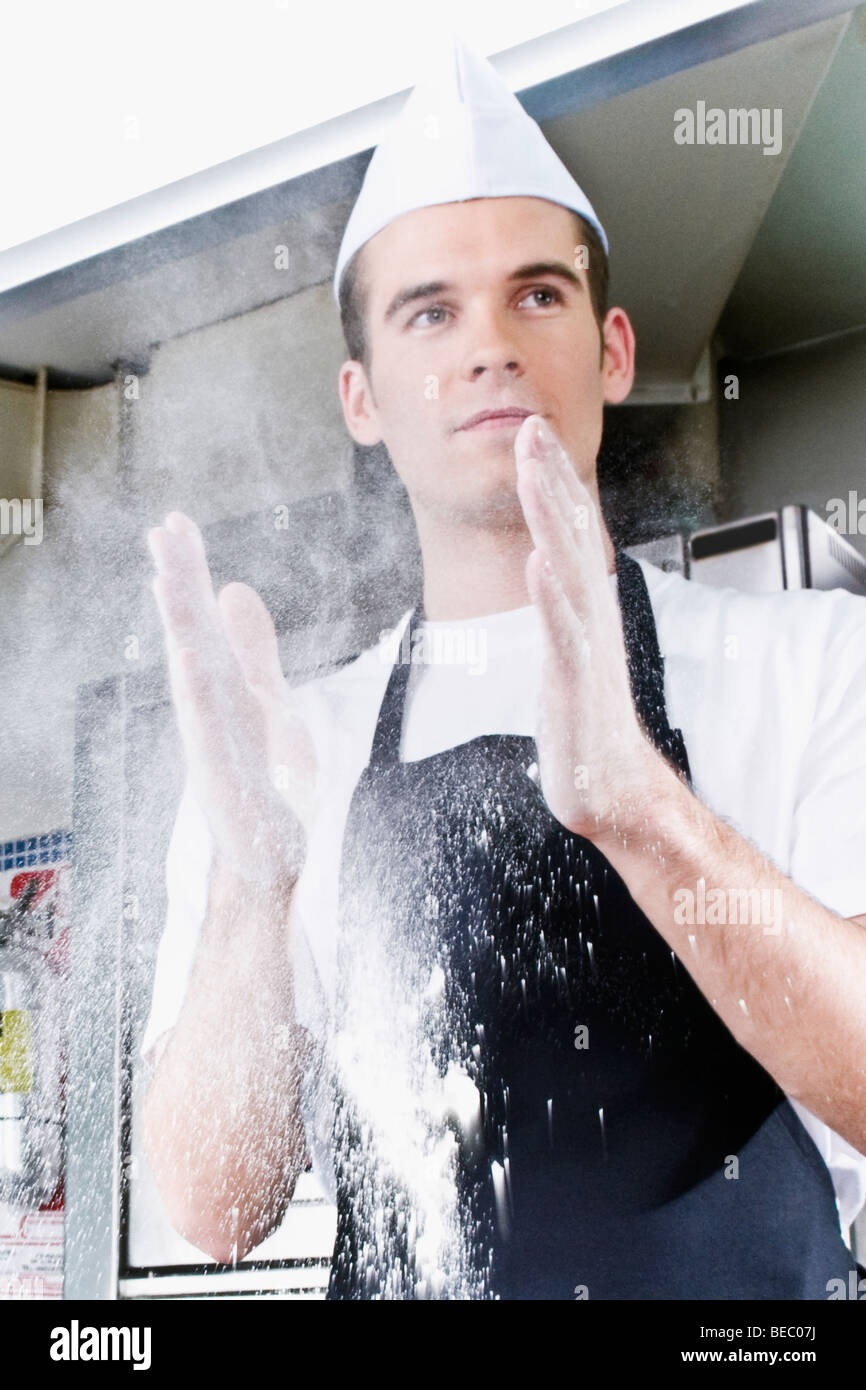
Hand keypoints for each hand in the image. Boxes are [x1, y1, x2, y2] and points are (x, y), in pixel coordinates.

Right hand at [147, 512, 316, 885]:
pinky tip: (188, 655)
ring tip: (167, 577)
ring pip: (191, 672)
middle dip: (178, 581)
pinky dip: (196, 690)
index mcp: (218, 684)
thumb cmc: (262, 777)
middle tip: (161, 529)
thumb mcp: (266, 697)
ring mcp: (210, 739)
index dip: (189, 570)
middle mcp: (207, 706)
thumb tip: (233, 588)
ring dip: (178, 626)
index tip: (175, 521)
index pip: (201, 618)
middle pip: (190, 633)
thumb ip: (250, 647)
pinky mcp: (221, 774)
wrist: (266, 854)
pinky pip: (206, 726)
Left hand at [514, 416, 663, 845]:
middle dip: (549, 479)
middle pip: (569, 536)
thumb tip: (542, 565)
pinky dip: (552, 598)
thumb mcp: (568, 648)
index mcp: (583, 606)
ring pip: (566, 572)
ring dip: (550, 521)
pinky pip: (563, 635)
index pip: (567, 531)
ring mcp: (584, 648)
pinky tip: (539, 565)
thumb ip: (557, 606)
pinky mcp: (575, 685)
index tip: (531, 428)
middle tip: (531, 425)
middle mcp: (589, 617)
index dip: (550, 479)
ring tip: (534, 476)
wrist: (611, 786)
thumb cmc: (584, 718)